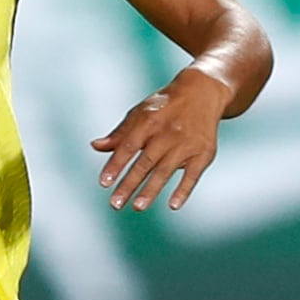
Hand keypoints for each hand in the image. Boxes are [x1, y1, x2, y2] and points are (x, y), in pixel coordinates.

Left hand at [91, 68, 233, 211]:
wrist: (203, 92)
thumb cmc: (165, 107)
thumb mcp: (141, 113)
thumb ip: (120, 133)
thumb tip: (95, 146)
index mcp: (148, 121)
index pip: (128, 146)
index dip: (116, 165)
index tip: (104, 183)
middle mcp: (167, 133)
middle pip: (145, 162)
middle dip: (129, 184)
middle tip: (115, 204)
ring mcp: (186, 144)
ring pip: (166, 170)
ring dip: (151, 190)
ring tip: (137, 207)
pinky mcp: (204, 153)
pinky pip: (193, 174)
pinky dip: (184, 190)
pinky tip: (173, 205)